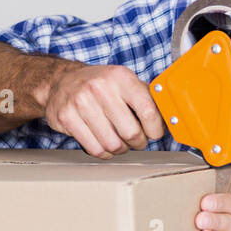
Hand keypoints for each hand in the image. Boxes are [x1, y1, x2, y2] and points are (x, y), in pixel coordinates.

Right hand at [42, 63, 166, 158]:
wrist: (62, 81)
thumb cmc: (100, 84)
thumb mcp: (125, 81)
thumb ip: (147, 97)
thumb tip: (168, 119)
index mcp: (120, 77)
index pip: (148, 110)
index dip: (155, 129)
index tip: (155, 133)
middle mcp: (100, 88)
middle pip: (130, 132)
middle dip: (138, 142)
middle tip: (137, 140)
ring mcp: (81, 102)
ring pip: (112, 144)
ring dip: (121, 150)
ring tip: (121, 143)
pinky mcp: (67, 118)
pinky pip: (94, 149)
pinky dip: (104, 153)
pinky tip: (105, 145)